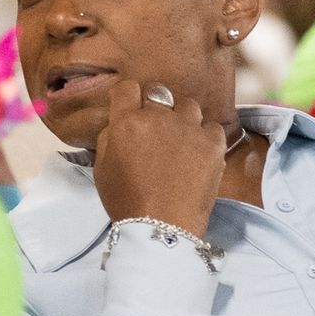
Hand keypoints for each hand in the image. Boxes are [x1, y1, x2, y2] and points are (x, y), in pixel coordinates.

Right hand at [92, 80, 224, 236]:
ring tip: (181, 140)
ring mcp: (188, 127)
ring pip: (188, 105)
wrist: (161, 228)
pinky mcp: (212, 142)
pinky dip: (206, 136)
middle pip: (159, 93)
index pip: (127, 87)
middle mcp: (158, 117)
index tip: (131, 109)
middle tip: (156, 131)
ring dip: (182, 118)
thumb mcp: (101, 168)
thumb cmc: (126, 202)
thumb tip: (120, 123)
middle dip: (155, 108)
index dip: (128, 97)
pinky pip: (212, 126)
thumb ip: (109, 137)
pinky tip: (199, 153)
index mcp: (126, 122)